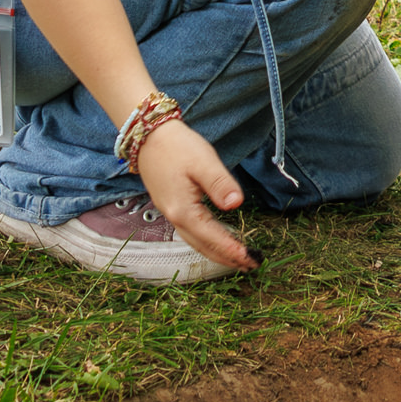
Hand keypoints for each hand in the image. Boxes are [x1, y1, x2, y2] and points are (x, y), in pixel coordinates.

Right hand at [130, 118, 253, 274]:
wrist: (149, 135)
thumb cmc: (177, 146)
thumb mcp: (203, 161)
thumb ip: (220, 184)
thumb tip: (236, 204)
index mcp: (183, 210)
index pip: (213, 237)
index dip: (233, 249)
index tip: (251, 258)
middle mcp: (174, 217)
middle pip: (203, 247)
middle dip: (227, 258)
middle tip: (251, 266)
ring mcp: (170, 213)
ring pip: (195, 242)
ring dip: (216, 253)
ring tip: (237, 260)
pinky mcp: (171, 207)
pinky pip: (191, 233)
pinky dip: (206, 242)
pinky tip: (216, 241)